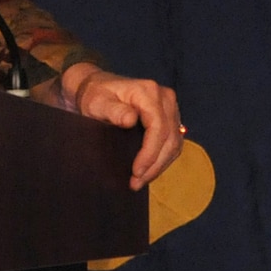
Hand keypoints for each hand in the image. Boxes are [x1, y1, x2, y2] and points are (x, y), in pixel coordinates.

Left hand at [57, 62, 182, 191]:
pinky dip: (162, 159)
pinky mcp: (170, 118)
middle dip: (155, 164)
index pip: (158, 127)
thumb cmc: (95, 95)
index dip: (150, 153)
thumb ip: (113, 110)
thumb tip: (130, 120)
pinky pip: (173, 142)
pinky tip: (148, 171)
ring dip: (160, 165)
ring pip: (174, 143)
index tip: (136, 171)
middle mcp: (165, 98)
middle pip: (170, 138)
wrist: (97, 88)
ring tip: (140, 181)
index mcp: (148, 91)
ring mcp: (170, 107)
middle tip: (136, 182)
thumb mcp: (97, 102)